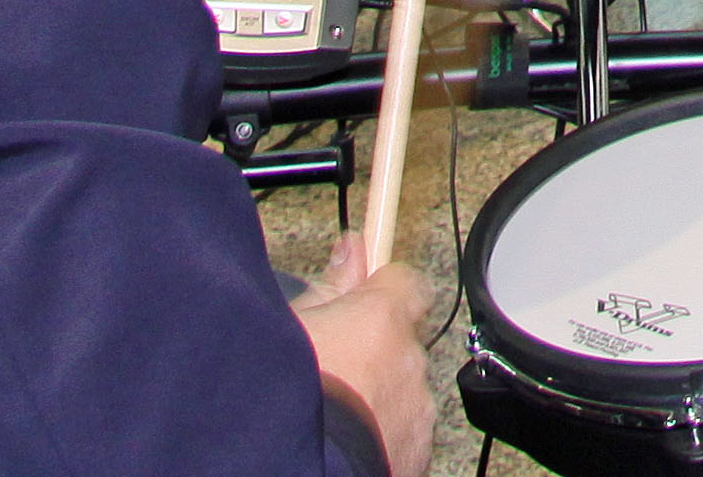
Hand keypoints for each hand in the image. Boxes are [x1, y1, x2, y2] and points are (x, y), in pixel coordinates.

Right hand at [292, 234, 439, 476]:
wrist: (297, 462)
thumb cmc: (285, 392)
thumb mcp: (292, 323)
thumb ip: (331, 285)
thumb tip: (353, 246)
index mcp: (382, 317)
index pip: (408, 282)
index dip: (384, 291)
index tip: (364, 297)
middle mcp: (409, 360)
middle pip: (401, 341)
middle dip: (374, 350)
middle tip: (331, 368)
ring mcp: (416, 410)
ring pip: (403, 390)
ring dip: (377, 395)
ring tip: (332, 412)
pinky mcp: (416, 454)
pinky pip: (404, 433)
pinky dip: (382, 435)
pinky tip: (345, 441)